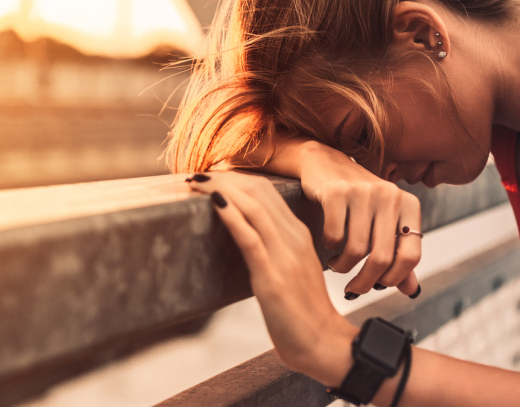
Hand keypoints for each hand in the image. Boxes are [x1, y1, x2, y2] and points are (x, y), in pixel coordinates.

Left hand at [186, 171, 357, 383]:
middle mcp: (294, 239)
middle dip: (225, 178)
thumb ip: (277, 253)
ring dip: (220, 189)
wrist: (324, 345)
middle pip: (259, 192)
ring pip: (253, 208)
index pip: (268, 193)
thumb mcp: (293, 274)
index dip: (238, 179)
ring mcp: (285, 257)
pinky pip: (250, 237)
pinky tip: (212, 201)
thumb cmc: (304, 316)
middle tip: (197, 174)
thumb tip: (249, 240)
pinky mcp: (272, 277)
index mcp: (300, 236)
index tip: (213, 175)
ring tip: (195, 182)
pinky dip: (229, 215)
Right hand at [296, 142, 421, 297]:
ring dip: (343, 266)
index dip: (395, 278)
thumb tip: (412, 291)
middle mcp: (390, 195)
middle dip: (365, 282)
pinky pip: (334, 236)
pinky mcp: (336, 191)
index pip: (411, 255)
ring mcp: (363, 191)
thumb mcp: (384, 223)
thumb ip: (398, 256)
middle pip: (381, 257)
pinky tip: (329, 244)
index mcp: (409, 204)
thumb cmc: (359, 200)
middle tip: (354, 289)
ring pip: (355, 250)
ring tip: (337, 264)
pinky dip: (329, 248)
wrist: (325, 164)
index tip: (379, 286)